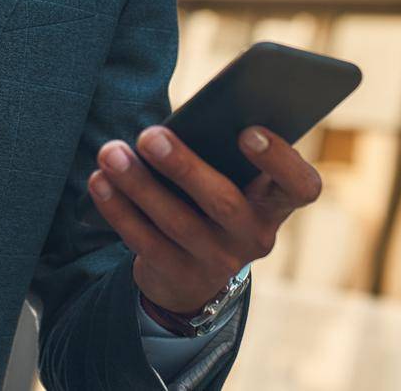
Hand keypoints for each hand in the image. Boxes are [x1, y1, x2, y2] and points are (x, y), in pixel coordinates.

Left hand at [86, 124, 321, 313]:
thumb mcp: (226, 176)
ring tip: (110, 152)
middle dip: (183, 166)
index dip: (280, 160)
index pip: (301, 186)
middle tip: (149, 134)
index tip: (248, 131)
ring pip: (176, 222)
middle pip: (223, 202)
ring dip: (139, 184)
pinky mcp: (179, 277)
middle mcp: (255, 236)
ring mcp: (218, 262)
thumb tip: (177, 124)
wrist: (192, 270)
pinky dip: (119, 209)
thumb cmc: (210, 194)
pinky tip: (99, 182)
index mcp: (275, 201)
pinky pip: (145, 242)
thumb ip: (218, 151)